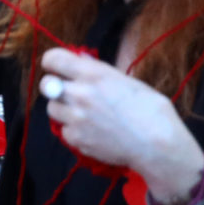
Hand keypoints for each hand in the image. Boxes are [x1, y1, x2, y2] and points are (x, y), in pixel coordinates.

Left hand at [37, 49, 203, 204]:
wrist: (157, 145)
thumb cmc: (151, 110)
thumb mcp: (128, 81)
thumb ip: (99, 71)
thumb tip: (81, 59)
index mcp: (93, 74)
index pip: (53, 59)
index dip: (52, 62)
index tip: (56, 67)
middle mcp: (79, 94)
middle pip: (46, 85)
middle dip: (54, 86)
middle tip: (67, 91)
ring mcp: (76, 118)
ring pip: (52, 108)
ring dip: (63, 108)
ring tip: (83, 113)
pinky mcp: (76, 139)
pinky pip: (64, 131)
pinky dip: (73, 130)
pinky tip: (91, 130)